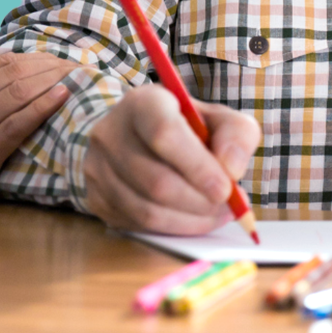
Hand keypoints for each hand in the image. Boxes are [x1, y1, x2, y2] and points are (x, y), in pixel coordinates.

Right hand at [0, 51, 76, 237]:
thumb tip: (9, 75)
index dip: (34, 58)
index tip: (57, 60)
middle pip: (12, 74)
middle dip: (48, 66)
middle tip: (75, 65)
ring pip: (16, 93)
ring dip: (51, 81)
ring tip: (76, 78)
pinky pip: (15, 125)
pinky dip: (42, 108)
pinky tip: (62, 97)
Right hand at [81, 84, 261, 233]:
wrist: (138, 136)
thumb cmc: (185, 128)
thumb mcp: (216, 118)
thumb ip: (236, 135)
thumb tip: (231, 169)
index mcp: (142, 103)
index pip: (164, 134)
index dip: (198, 166)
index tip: (225, 188)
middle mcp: (110, 132)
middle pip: (157, 182)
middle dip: (199, 202)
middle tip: (226, 206)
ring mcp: (97, 167)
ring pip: (147, 210)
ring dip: (189, 221)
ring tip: (214, 213)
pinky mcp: (95, 197)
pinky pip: (137, 226)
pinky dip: (172, 229)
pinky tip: (190, 218)